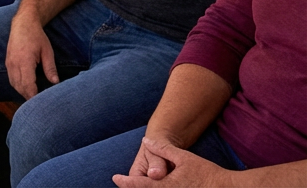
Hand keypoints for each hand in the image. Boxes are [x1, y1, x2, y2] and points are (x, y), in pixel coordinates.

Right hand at [5, 12, 59, 99]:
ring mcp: (9, 63)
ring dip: (22, 92)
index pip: (28, 85)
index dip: (34, 96)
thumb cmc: (36, 37)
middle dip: (29, 97)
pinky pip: (11, 79)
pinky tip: (26, 88)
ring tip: (33, 97)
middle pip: (20, 87)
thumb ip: (50, 67)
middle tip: (39, 104)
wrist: (22, 24)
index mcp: (25, 61)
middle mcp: (14, 64)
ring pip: (14, 84)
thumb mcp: (47, 51)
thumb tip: (55, 82)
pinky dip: (18, 86)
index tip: (41, 103)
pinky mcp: (7, 63)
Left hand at [114, 138, 235, 187]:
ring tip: (134, 186)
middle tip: (122, 183)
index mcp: (165, 185)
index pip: (138, 184)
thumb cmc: (207, 172)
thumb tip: (146, 140)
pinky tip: (154, 187)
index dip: (125, 182)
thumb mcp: (183, 157)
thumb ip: (162, 149)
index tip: (115, 177)